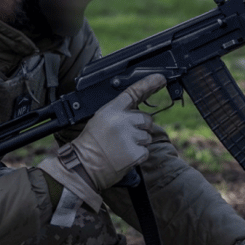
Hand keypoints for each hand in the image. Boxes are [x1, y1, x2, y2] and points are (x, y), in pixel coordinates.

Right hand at [37, 74, 165, 209]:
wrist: (84, 166)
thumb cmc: (91, 144)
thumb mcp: (100, 120)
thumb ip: (119, 113)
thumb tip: (137, 112)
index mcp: (111, 110)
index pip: (133, 93)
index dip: (148, 84)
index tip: (161, 79)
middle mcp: (122, 121)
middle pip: (146, 118)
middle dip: (141, 127)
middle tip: (126, 136)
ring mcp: (130, 137)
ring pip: (148, 136)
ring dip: (139, 143)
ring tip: (121, 148)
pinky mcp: (136, 153)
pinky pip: (146, 151)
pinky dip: (138, 155)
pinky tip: (124, 156)